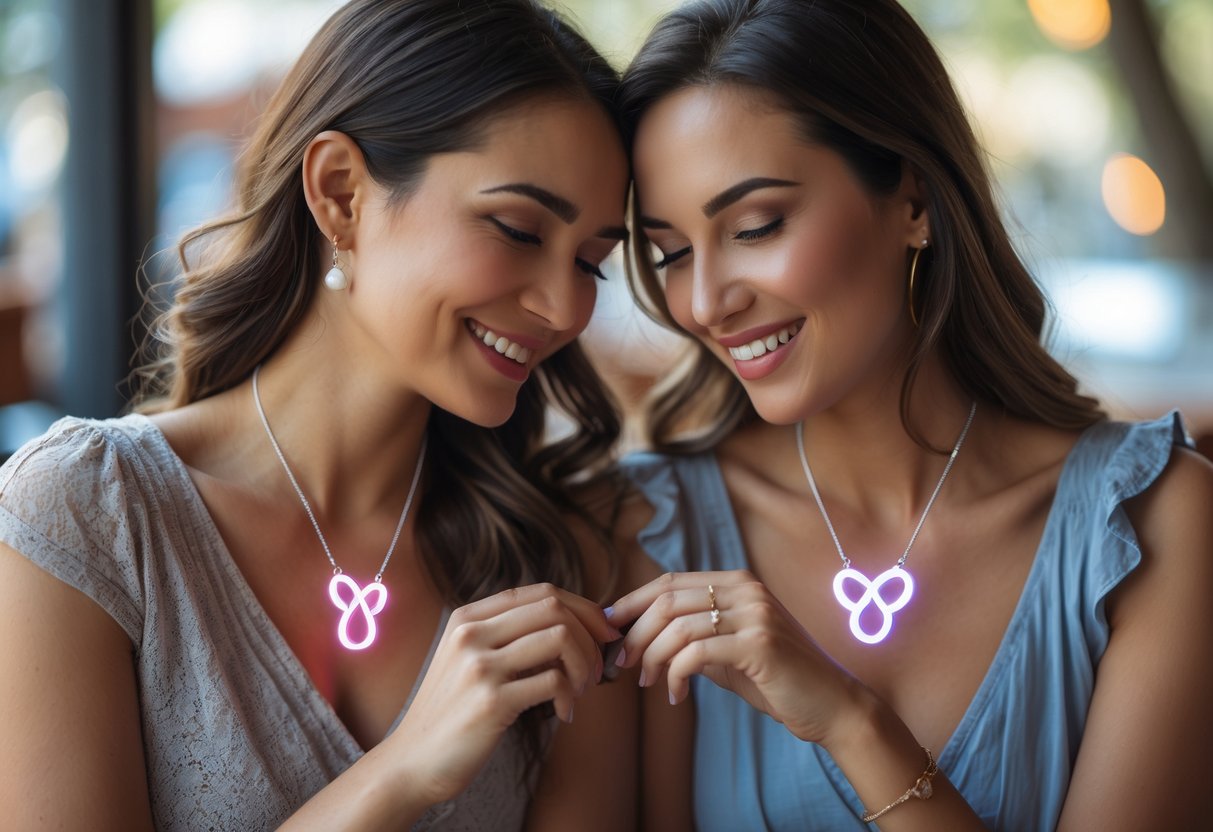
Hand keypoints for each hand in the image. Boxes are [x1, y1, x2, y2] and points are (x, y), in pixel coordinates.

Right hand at [388, 583, 619, 805]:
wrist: (413, 761)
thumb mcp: (468, 659)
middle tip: (599, 666)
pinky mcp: (490, 701)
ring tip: (582, 689)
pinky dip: (571, 696)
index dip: (582, 607)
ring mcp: (479, 665)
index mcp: (468, 617)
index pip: (541, 591)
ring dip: (585, 664)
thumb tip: (575, 622)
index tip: (603, 632)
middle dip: (591, 634)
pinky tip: (565, 712)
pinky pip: (554, 682)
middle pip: (554, 607)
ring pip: (560, 637)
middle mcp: (471, 634)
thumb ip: (507, 635)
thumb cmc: (453, 712)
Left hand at [607, 571, 860, 745]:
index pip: (669, 581)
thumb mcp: (727, 653)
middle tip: (620, 665)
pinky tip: (675, 695)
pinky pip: (696, 653)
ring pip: (677, 626)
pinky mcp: (760, 644)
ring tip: (647, 683)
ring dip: (650, 657)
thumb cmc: (777, 681)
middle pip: (667, 600)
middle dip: (634, 634)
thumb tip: (637, 637)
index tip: (607, 629)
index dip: (632, 603)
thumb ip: (692, 638)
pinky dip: (675, 675)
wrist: (833, 706)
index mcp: (737, 582)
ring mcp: (755, 614)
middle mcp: (746, 589)